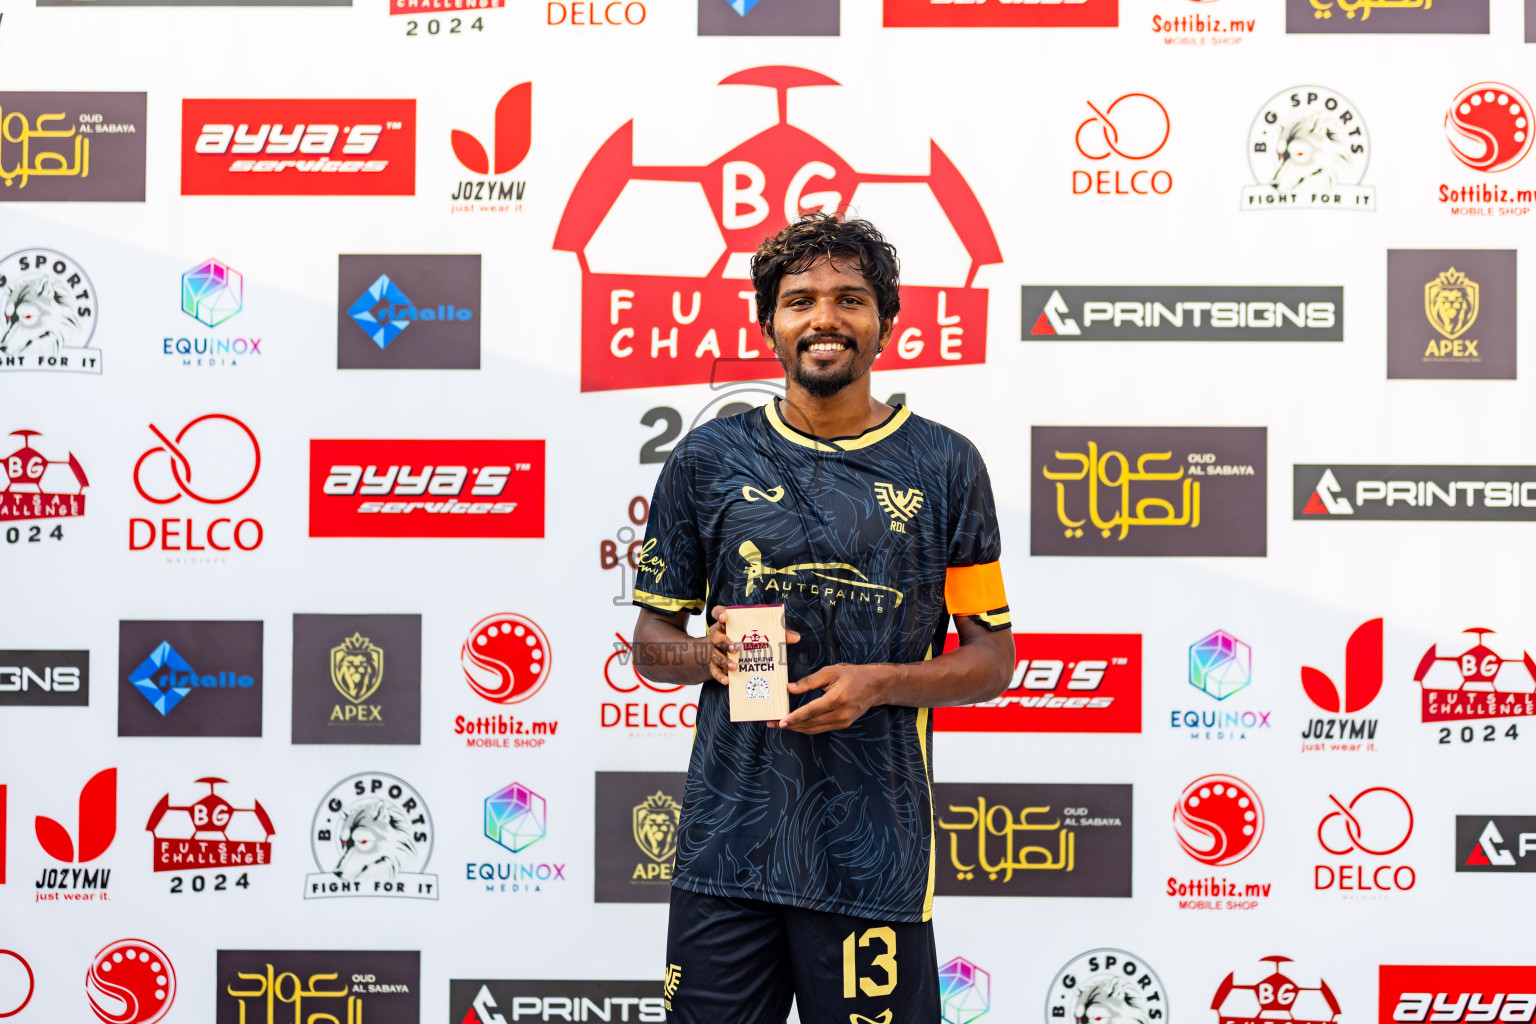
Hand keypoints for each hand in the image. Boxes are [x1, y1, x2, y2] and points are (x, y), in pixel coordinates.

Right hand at [707, 606, 799, 685]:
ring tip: (735, 667)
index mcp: (728, 623)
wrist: (729, 657)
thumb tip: (797, 637)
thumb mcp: (761, 635)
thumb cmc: (747, 642)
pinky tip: (728, 681)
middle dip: (724, 641)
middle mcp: (718, 635)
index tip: (725, 617)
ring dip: (724, 660)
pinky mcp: (714, 665)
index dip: (720, 613)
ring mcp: (714, 650)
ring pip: (714, 654)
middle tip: (736, 648)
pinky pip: (714, 670)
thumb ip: (778, 633)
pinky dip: (720, 676)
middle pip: (715, 635)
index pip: (718, 612)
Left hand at [771, 663, 891, 734]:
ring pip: (814, 729)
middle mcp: (840, 714)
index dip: (794, 718)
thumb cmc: (852, 675)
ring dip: (796, 728)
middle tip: (771, 722)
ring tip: (779, 724)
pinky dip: (806, 727)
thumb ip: (809, 681)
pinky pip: (820, 729)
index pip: (810, 712)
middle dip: (790, 725)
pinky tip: (795, 723)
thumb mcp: (830, 672)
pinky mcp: (843, 725)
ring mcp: (842, 722)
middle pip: (810, 723)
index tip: (780, 722)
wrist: (875, 686)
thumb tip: (790, 688)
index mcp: (837, 699)